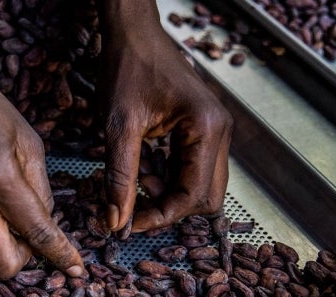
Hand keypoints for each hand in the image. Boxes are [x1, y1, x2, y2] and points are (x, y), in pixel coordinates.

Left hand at [99, 0, 232, 233]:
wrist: (133, 31)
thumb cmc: (128, 66)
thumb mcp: (118, 126)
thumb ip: (120, 177)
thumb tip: (115, 221)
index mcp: (207, 129)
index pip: (194, 195)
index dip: (162, 216)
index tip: (129, 225)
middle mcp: (220, 131)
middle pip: (207, 196)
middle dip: (170, 209)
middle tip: (134, 209)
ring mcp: (215, 130)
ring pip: (201, 186)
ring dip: (169, 195)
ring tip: (137, 184)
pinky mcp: (203, 130)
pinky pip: (193, 169)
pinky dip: (170, 179)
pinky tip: (145, 172)